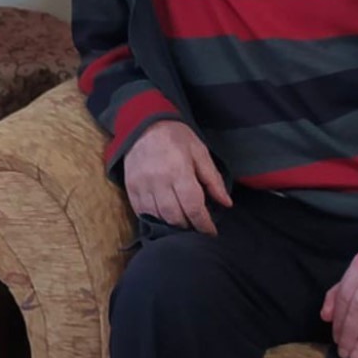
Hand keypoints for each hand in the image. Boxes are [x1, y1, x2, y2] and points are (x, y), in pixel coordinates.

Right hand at [123, 121, 231, 235]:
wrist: (144, 124)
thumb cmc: (177, 137)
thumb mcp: (200, 152)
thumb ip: (212, 179)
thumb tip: (226, 203)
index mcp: (179, 170)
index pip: (193, 206)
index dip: (204, 224)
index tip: (211, 233)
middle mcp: (159, 180)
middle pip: (175, 216)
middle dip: (189, 226)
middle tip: (197, 227)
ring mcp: (142, 185)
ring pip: (158, 217)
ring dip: (172, 225)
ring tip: (183, 224)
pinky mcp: (130, 187)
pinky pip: (141, 212)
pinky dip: (154, 219)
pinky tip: (164, 218)